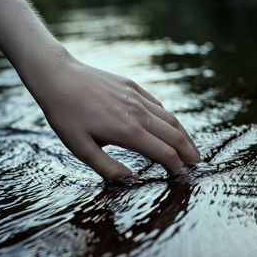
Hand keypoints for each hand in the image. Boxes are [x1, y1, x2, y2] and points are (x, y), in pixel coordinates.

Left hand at [24, 50, 200, 179]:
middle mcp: (138, 113)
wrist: (58, 76)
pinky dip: (170, 119)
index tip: (184, 177)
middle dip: (190, 153)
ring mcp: (138, 97)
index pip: (164, 153)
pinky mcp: (133, 86)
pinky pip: (158, 105)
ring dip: (184, 135)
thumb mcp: (80, 148)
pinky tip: (170, 126)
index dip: (178, 168)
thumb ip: (108, 167)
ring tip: (191, 149)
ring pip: (171, 118)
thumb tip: (132, 180)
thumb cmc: (65, 114)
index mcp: (127, 131)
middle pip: (175, 135)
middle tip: (199, 166)